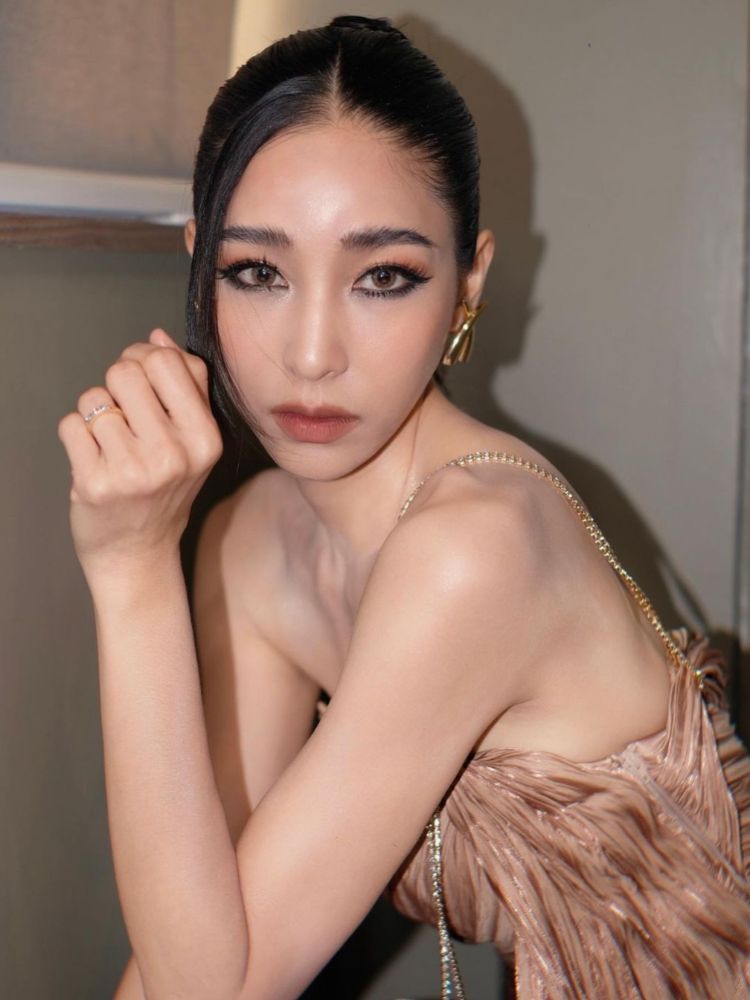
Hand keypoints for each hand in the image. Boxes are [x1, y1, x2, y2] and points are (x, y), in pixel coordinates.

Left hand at [57, 329, 222, 578]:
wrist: (139, 550)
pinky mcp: (95, 484)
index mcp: (204, 438)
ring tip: (111, 442)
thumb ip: (186, 385)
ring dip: (96, 414)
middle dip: (117, 385)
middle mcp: (173, 455)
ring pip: (94, 397)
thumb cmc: (166, 489)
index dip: (144, 358)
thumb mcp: (194, 440)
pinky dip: (77, 436)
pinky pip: (71, 424)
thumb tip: (159, 338)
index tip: (142, 378)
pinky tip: (95, 458)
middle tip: (124, 413)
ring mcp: (133, 471)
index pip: (165, 361)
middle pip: (125, 371)